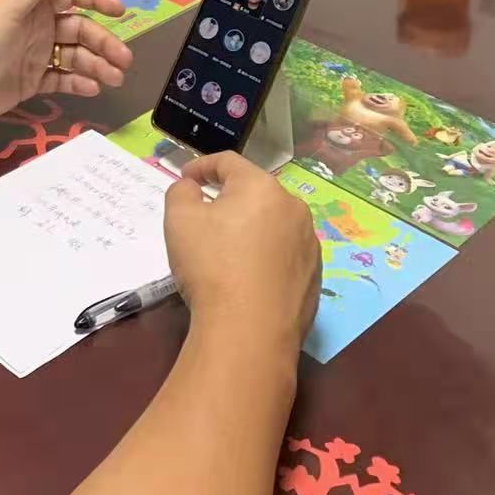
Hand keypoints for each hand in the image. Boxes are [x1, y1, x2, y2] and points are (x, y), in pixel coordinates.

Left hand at [0, 0, 132, 123]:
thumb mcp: (7, 9)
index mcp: (33, 6)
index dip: (96, 1)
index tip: (120, 10)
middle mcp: (39, 28)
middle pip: (80, 31)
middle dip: (104, 43)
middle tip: (125, 60)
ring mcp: (36, 56)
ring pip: (76, 56)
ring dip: (97, 65)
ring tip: (115, 79)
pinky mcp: (32, 81)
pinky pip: (62, 79)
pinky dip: (79, 83)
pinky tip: (94, 88)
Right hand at [164, 153, 319, 350]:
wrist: (250, 331)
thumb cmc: (211, 265)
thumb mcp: (179, 220)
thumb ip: (181, 192)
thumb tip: (192, 188)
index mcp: (261, 187)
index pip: (228, 162)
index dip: (202, 165)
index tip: (185, 178)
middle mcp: (293, 208)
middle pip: (255, 192)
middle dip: (228, 197)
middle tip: (204, 213)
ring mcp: (309, 244)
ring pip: (273, 224)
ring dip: (250, 227)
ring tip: (227, 248)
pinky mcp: (315, 277)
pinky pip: (284, 254)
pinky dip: (265, 255)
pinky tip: (248, 276)